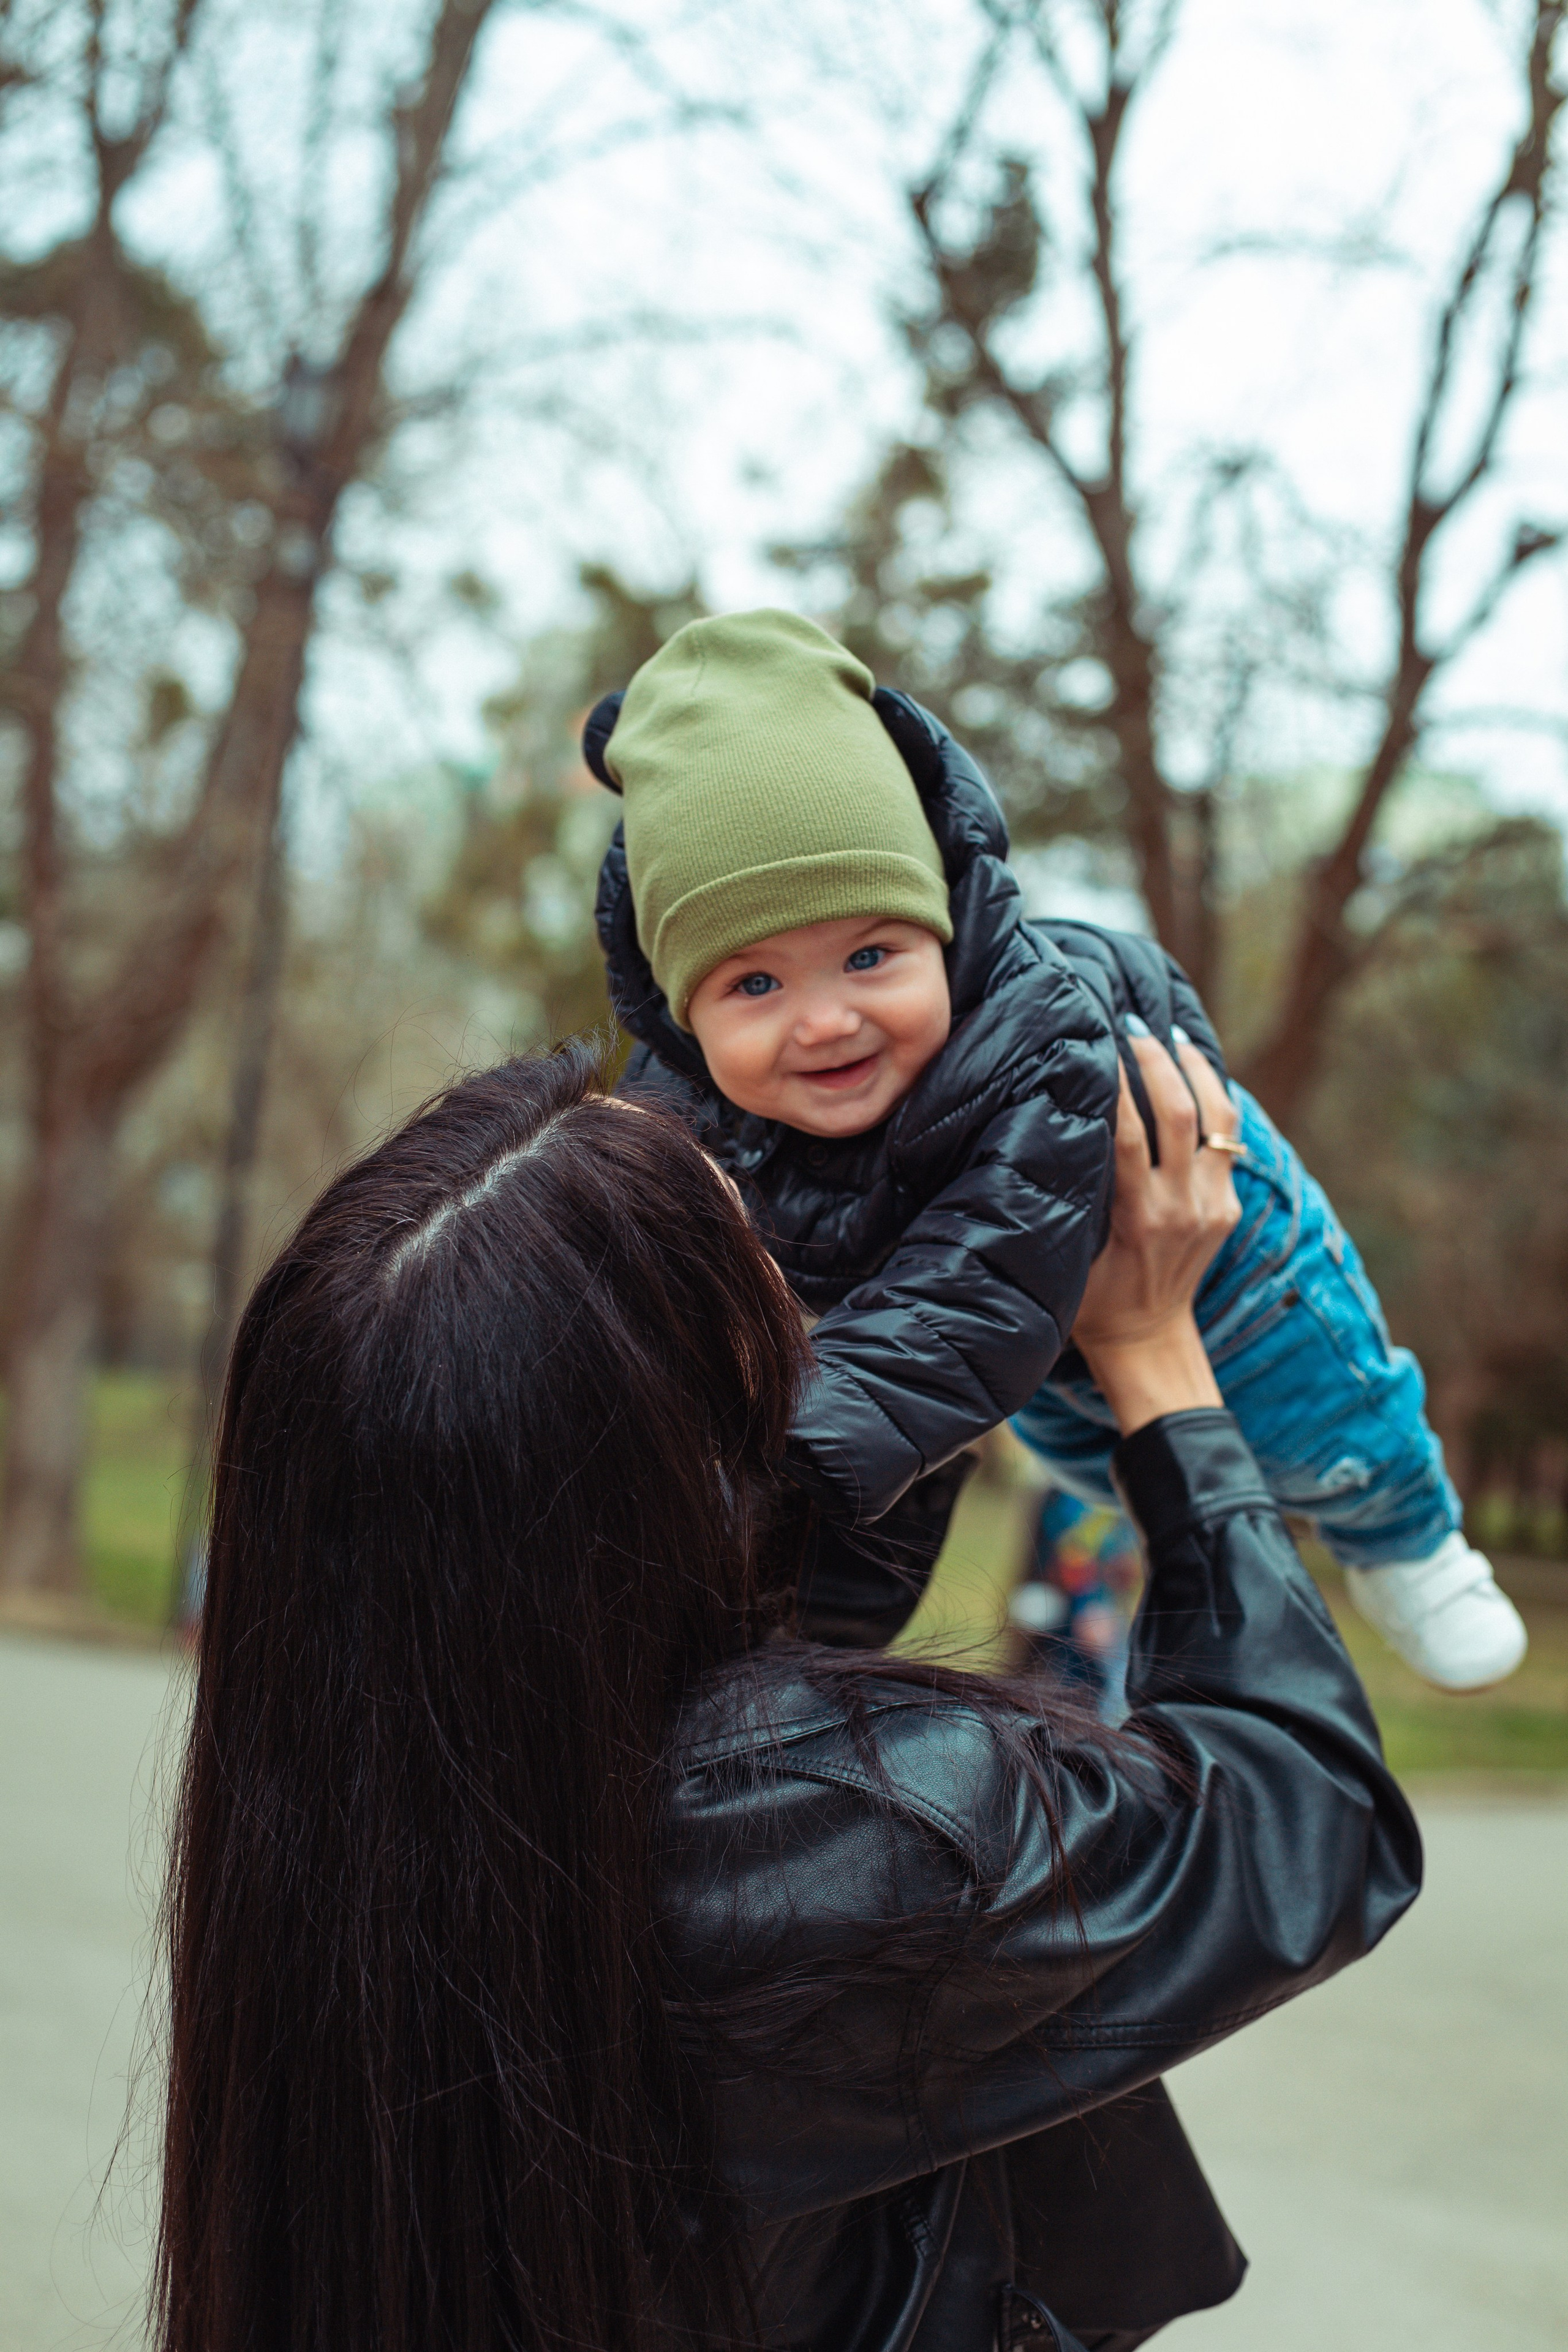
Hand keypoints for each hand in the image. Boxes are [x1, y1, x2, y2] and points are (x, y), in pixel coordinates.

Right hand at [1073, 1031, 1242, 1434]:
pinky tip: (1190, 1072)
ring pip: (1217, 1117)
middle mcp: (1183, 1208)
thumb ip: (1070, 1202)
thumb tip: (1045, 1134)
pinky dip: (1211, 1098)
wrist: (1149, 1340)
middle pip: (1179, 1113)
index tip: (1097, 1042)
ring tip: (1170, 1035)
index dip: (1114, 1084)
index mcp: (1139, 1219)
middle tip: (1132, 1024)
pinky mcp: (1229, 1206)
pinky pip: (1227, 1137)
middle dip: (1156, 1060)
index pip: (1128, 1134)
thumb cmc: (1091, 1300)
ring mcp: (1213, 1206)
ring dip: (1195, 1069)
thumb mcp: (1069, 1256)